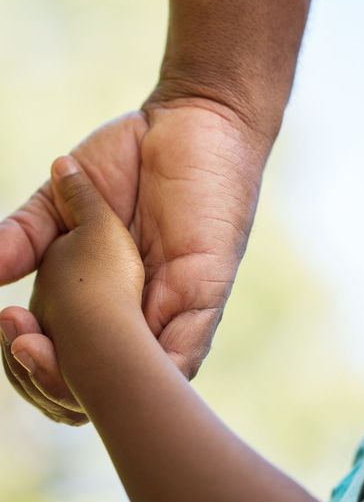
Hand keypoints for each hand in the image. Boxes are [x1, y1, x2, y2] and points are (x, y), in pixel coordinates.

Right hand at [0, 99, 268, 424]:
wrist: (192, 119)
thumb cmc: (133, 155)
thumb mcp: (67, 193)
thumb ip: (30, 230)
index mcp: (106, 292)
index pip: (70, 350)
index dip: (37, 358)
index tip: (10, 330)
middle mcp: (140, 308)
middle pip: (101, 376)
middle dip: (58, 377)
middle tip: (24, 346)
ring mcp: (175, 304)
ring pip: (143, 376)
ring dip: (96, 380)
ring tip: (52, 359)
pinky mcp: (207, 290)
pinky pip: (188, 348)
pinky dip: (160, 370)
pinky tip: (132, 382)